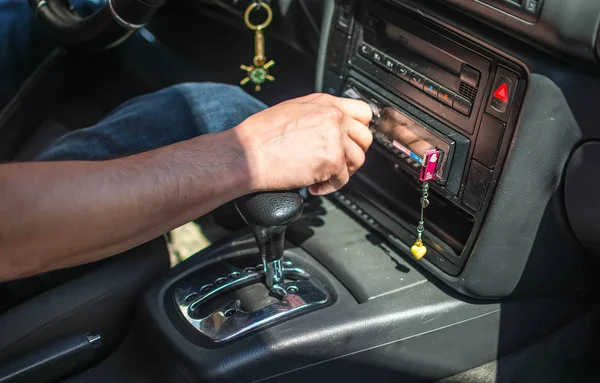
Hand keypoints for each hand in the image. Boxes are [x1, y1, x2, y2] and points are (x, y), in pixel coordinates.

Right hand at [234, 93, 372, 194]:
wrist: (247, 155)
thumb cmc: (260, 136)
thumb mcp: (293, 111)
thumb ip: (319, 115)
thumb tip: (331, 128)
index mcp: (324, 102)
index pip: (363, 112)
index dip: (359, 130)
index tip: (353, 141)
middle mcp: (333, 116)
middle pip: (364, 137)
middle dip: (353, 153)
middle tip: (339, 162)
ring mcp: (335, 138)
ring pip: (358, 159)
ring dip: (342, 172)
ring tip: (324, 176)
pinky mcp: (332, 160)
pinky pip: (343, 179)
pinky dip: (329, 186)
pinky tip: (314, 185)